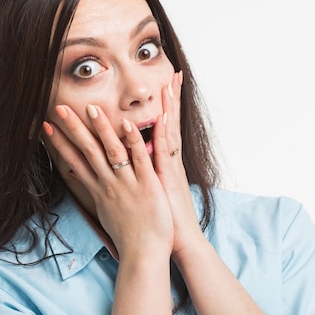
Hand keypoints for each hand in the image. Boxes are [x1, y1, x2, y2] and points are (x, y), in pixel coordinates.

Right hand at [43, 103, 173, 258]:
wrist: (143, 256)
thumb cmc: (127, 236)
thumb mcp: (105, 212)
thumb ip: (94, 192)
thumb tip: (79, 178)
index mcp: (99, 189)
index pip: (74, 161)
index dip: (59, 143)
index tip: (46, 127)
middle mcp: (108, 184)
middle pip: (87, 151)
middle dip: (73, 128)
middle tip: (58, 108)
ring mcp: (127, 184)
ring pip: (112, 151)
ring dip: (101, 129)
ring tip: (91, 108)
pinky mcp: (148, 185)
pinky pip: (140, 159)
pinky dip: (134, 142)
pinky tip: (127, 125)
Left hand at [152, 71, 206, 258]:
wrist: (178, 240)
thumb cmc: (164, 219)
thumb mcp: (153, 191)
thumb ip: (146, 175)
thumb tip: (135, 164)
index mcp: (165, 162)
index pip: (166, 128)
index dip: (166, 106)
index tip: (165, 86)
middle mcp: (168, 161)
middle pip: (171, 123)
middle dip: (172, 98)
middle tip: (174, 74)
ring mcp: (168, 168)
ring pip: (168, 131)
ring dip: (167, 107)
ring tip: (168, 83)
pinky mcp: (165, 177)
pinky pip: (163, 152)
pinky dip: (159, 135)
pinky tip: (159, 117)